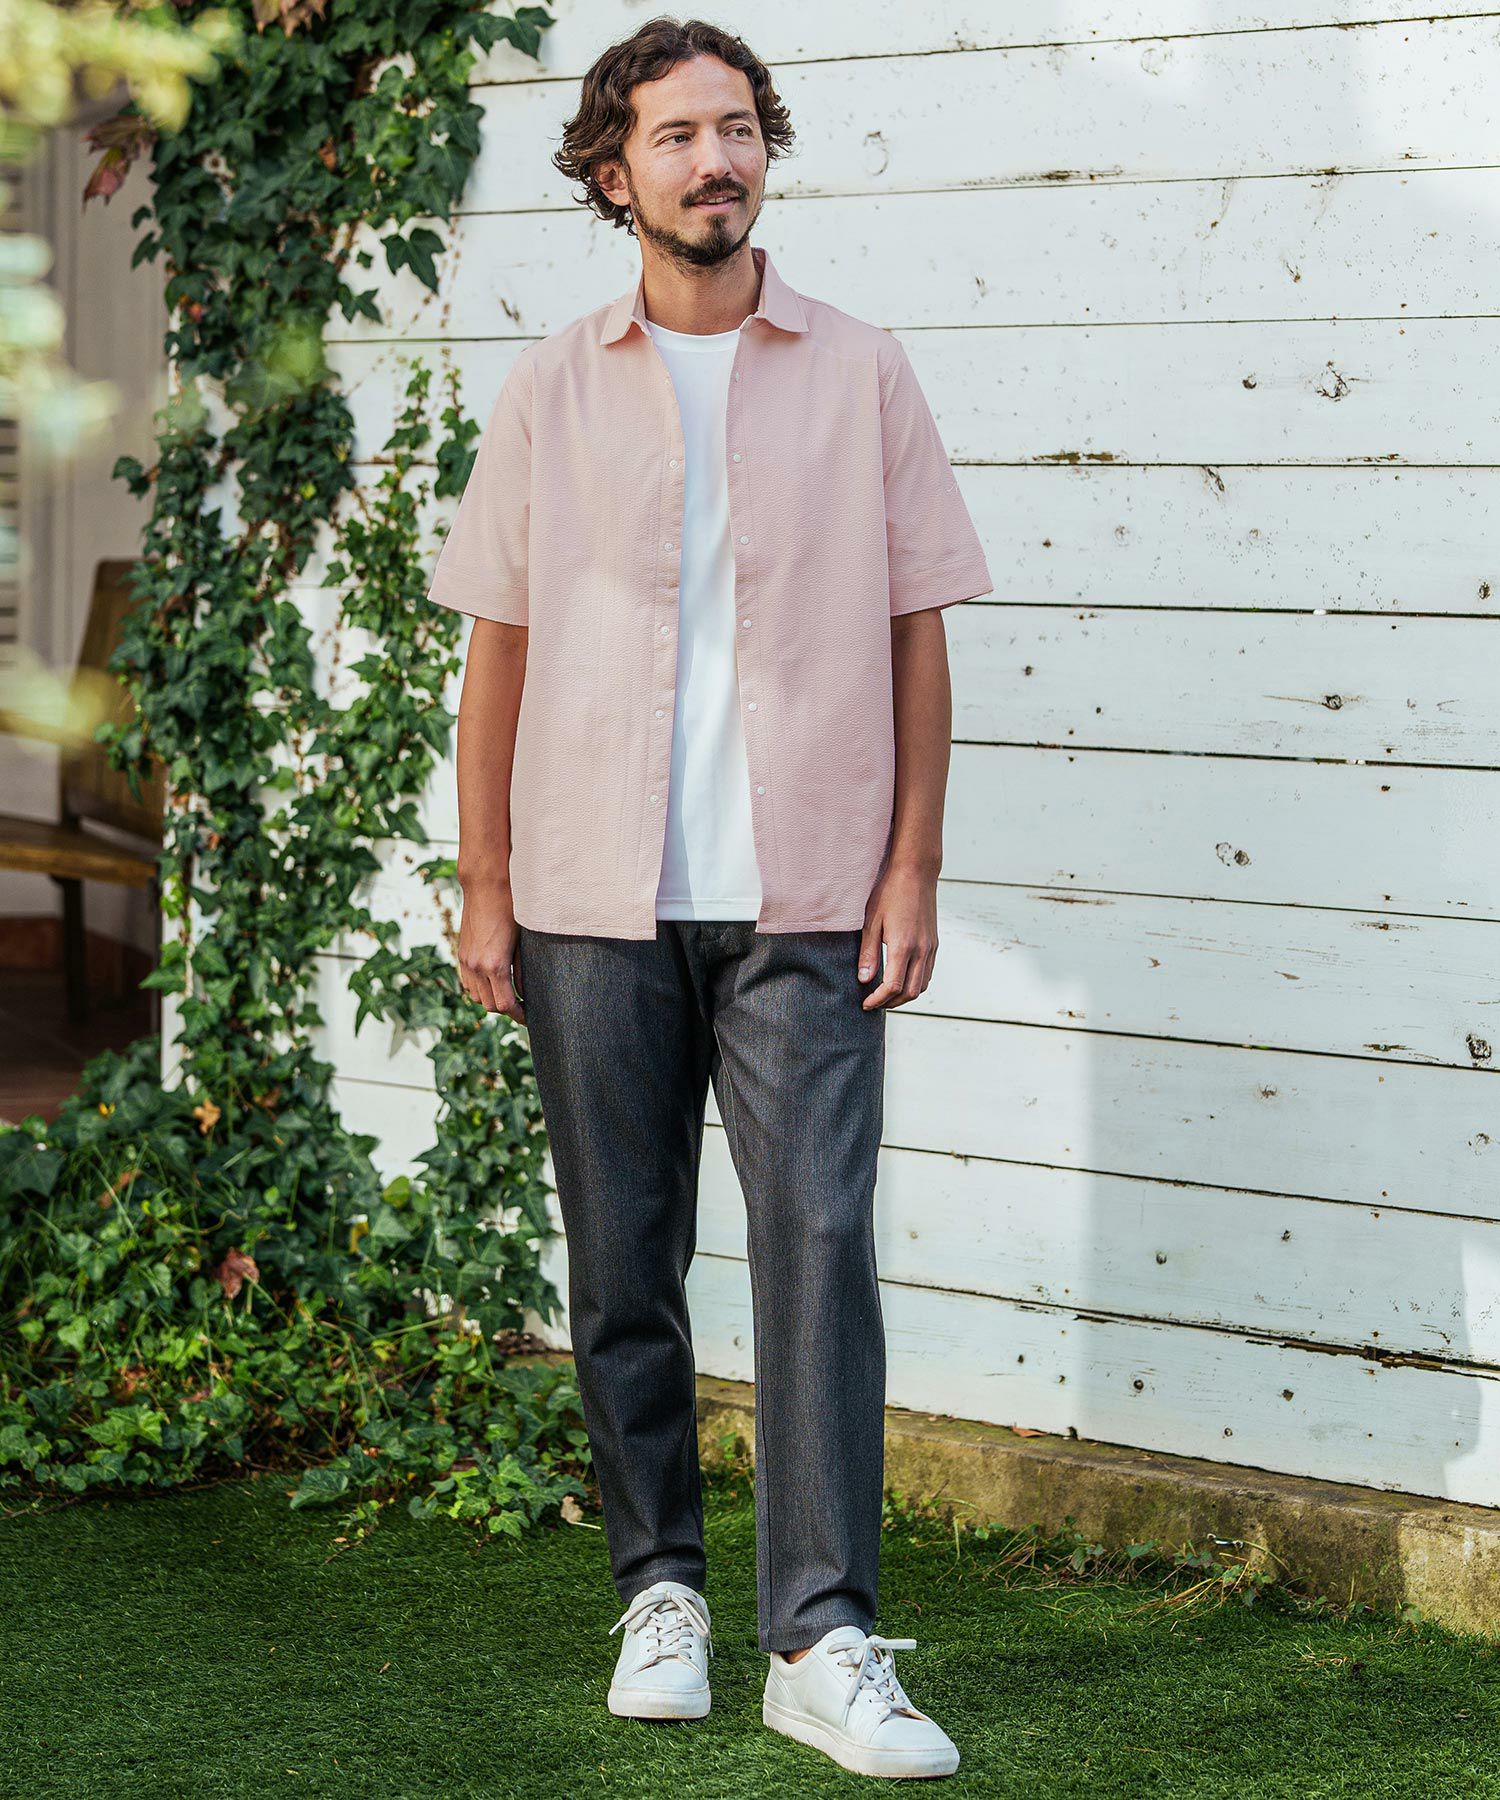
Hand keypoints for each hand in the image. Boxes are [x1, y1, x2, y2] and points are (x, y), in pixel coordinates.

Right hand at [456, 881, 525, 1024]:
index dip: (519, 1015)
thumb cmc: (512, 908)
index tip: (530, 1016)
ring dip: (492, 999)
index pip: (505, 1005)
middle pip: (490, 1005)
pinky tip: (493, 981)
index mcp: (495, 965)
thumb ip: (524, 970)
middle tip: (523, 1006)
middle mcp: (476, 967)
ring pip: (476, 996)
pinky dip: (480, 988)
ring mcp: (466, 960)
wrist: (486, 885)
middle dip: (507, 1009)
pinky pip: (467, 982)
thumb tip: (526, 992)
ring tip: (509, 994)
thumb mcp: (524, 941)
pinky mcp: (461, 953)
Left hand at [858, 862, 938, 1010]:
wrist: (916, 873)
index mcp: (903, 946)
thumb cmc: (890, 893)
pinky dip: (915, 984)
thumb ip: (868, 953)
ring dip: (905, 996)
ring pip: (922, 986)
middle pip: (910, 992)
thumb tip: (864, 980)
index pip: (893, 986)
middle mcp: (921, 950)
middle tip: (874, 1003)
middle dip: (891, 1003)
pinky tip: (901, 979)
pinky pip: (928, 973)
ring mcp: (931, 948)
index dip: (878, 999)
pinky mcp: (935, 944)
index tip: (865, 1003)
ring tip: (886, 995)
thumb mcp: (871, 922)